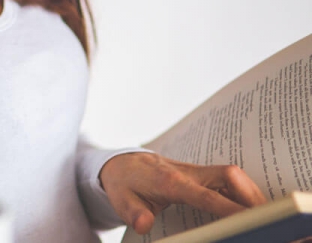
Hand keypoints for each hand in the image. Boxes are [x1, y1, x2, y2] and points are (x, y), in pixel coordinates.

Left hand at [99, 152, 266, 234]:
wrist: (121, 163)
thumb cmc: (124, 184)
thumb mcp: (121, 201)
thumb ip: (133, 213)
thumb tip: (144, 224)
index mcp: (170, 182)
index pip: (205, 195)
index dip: (228, 208)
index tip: (249, 220)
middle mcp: (187, 173)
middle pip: (228, 176)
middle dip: (250, 195)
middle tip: (266, 218)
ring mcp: (195, 171)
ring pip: (231, 175)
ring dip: (249, 193)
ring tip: (263, 215)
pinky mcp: (200, 173)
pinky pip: (227, 178)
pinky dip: (241, 191)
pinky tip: (248, 208)